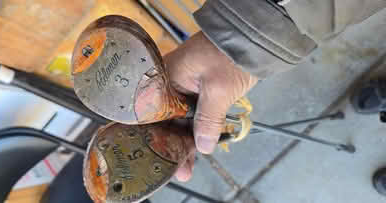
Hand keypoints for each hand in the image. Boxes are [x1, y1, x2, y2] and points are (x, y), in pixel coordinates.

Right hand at [164, 32, 257, 181]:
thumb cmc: (230, 55)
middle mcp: (168, 83)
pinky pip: (190, 112)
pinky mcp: (195, 88)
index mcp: (164, 78)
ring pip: (179, 118)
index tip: (163, 159)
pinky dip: (195, 127)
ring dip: (185, 140)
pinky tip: (197, 145)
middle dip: (172, 145)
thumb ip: (208, 120)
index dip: (159, 138)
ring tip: (187, 166)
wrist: (250, 36)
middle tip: (179, 170)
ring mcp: (182, 85)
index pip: (153, 114)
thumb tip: (202, 147)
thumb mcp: (218, 90)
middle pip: (166, 119)